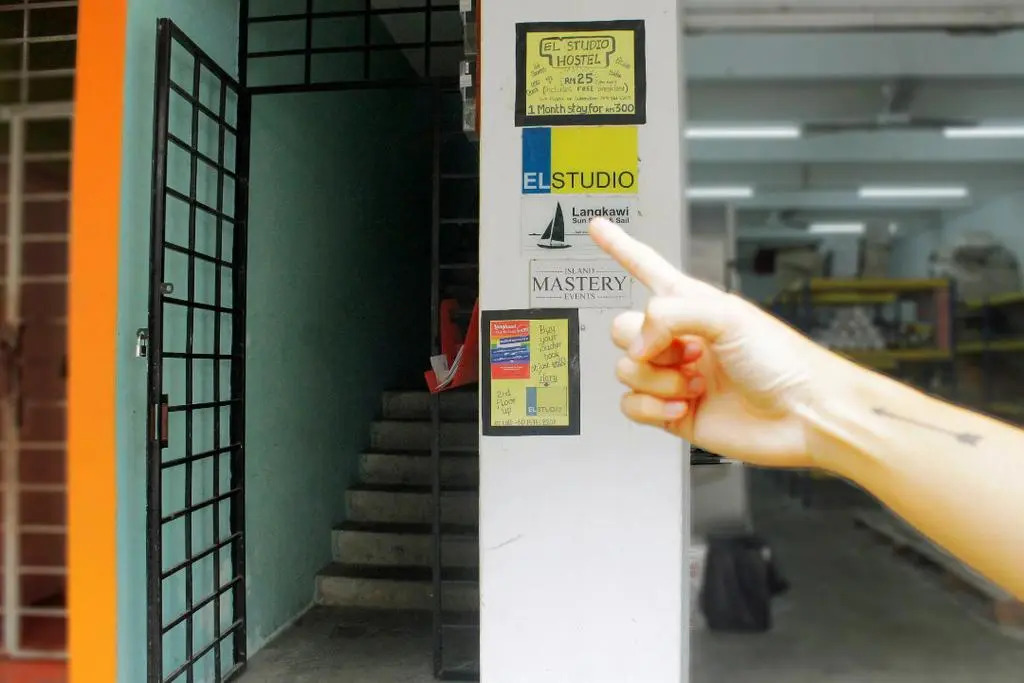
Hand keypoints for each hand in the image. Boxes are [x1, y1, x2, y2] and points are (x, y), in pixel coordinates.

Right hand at [590, 218, 848, 467]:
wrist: (802, 415)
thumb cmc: (783, 360)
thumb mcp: (727, 317)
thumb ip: (670, 316)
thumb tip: (638, 347)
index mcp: (693, 305)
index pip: (647, 268)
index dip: (620, 246)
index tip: (598, 228)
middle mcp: (679, 338)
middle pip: (623, 329)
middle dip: (645, 344)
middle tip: (683, 354)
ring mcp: (674, 376)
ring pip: (626, 370)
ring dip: (658, 380)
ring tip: (696, 384)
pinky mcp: (672, 412)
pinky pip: (631, 406)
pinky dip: (652, 408)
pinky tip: (682, 406)